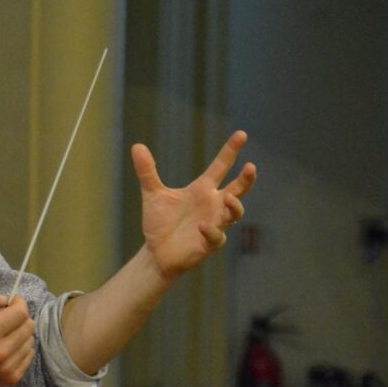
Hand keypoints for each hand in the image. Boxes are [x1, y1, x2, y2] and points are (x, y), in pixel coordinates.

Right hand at [0, 283, 35, 386]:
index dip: (18, 303)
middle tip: (6, 319)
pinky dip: (21, 349)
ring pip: (30, 341)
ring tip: (5, 334)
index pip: (21, 313)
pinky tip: (7, 347)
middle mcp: (0, 353)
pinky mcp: (11, 379)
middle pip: (29, 326)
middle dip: (19, 318)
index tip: (11, 302)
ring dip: (20, 334)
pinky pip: (28, 357)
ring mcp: (7, 369)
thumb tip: (5, 299)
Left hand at [132, 130, 255, 278]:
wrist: (155, 252)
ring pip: (234, 213)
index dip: (230, 151)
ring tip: (229, 198)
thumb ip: (148, 171)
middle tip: (251, 167)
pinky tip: (203, 226)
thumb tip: (137, 145)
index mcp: (202, 190)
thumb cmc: (160, 223)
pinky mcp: (209, 244)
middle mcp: (213, 205)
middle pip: (238, 189)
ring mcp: (214, 224)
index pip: (220, 167)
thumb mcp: (152, 194)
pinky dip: (212, 231)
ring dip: (234, 206)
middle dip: (246, 179)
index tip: (241, 134)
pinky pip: (216, 237)